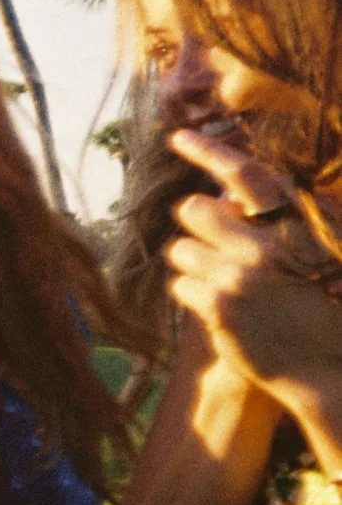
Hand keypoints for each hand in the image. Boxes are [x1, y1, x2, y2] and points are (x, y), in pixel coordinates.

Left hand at [165, 131, 341, 395]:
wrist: (332, 368)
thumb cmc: (328, 307)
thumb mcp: (324, 253)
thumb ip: (285, 220)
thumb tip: (235, 194)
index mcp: (297, 225)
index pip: (247, 176)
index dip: (209, 151)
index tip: (178, 136)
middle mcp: (267, 244)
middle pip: (193, 209)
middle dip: (199, 224)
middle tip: (219, 246)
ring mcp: (240, 274)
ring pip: (182, 249)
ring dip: (197, 265)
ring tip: (231, 286)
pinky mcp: (219, 305)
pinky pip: (181, 285)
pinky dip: (196, 296)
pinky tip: (226, 312)